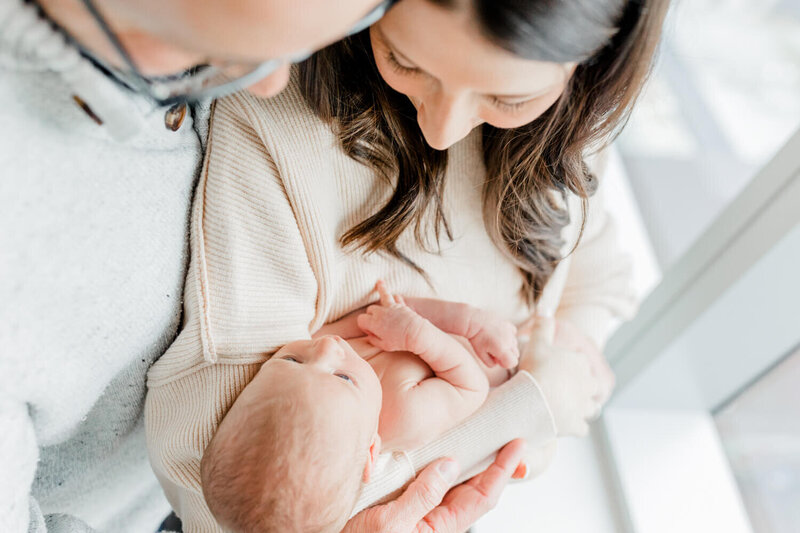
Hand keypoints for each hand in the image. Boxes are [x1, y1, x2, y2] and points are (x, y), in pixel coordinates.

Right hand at [342, 439, 526, 532]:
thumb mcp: (390, 523)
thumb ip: (422, 495)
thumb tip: (450, 465)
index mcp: (437, 529)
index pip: (482, 497)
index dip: (502, 471)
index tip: (516, 445)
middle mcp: (431, 523)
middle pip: (471, 490)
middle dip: (491, 464)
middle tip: (506, 438)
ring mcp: (417, 515)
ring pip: (451, 487)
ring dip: (466, 463)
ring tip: (479, 440)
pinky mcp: (400, 507)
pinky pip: (428, 485)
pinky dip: (439, 466)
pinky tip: (438, 452)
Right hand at [357, 281, 424, 352]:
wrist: (415, 334)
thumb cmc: (399, 342)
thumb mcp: (384, 345)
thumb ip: (374, 340)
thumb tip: (369, 336)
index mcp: (373, 323)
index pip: (361, 319)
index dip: (364, 326)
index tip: (370, 331)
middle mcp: (380, 312)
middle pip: (370, 309)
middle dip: (371, 315)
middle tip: (377, 324)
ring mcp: (391, 307)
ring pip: (383, 295)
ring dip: (381, 288)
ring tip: (379, 282)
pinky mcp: (401, 305)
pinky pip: (397, 298)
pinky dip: (396, 298)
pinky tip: (395, 295)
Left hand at [466, 310, 519, 368]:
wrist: (474, 320)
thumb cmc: (476, 338)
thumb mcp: (481, 354)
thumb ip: (491, 363)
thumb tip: (497, 362)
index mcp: (502, 349)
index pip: (513, 363)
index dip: (505, 363)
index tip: (497, 359)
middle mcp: (509, 341)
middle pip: (515, 354)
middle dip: (507, 355)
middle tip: (494, 351)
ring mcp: (509, 332)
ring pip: (514, 344)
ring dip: (508, 346)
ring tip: (495, 342)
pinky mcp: (508, 325)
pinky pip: (513, 333)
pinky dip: (508, 336)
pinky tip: (498, 334)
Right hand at [518, 318, 606, 436]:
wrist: (532, 399)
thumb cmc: (535, 370)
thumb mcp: (537, 342)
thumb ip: (542, 324)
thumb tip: (544, 305)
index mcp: (580, 363)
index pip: (580, 363)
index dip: (569, 367)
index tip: (554, 371)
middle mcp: (588, 384)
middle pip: (591, 386)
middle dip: (581, 389)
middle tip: (561, 391)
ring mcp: (584, 407)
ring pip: (591, 408)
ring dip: (582, 408)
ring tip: (565, 408)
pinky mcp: (578, 426)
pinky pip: (581, 428)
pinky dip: (574, 426)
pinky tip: (562, 424)